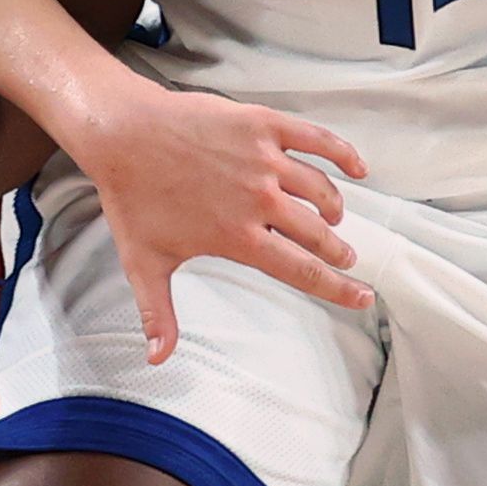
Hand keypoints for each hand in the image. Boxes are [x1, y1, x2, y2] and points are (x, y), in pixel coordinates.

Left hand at [70, 82, 370, 361]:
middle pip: (318, 232)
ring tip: (334, 216)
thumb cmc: (131, 198)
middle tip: (345, 257)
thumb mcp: (144, 263)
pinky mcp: (262, 125)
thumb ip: (158, 314)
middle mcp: (259, 200)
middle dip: (337, 250)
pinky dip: (342, 153)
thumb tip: (157, 360)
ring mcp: (264, 159)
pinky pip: (315, 139)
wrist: (122, 133)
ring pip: (320, 189)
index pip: (304, 270)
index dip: (339, 287)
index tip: (364, 296)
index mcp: (239, 237)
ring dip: (333, 207)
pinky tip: (358, 167)